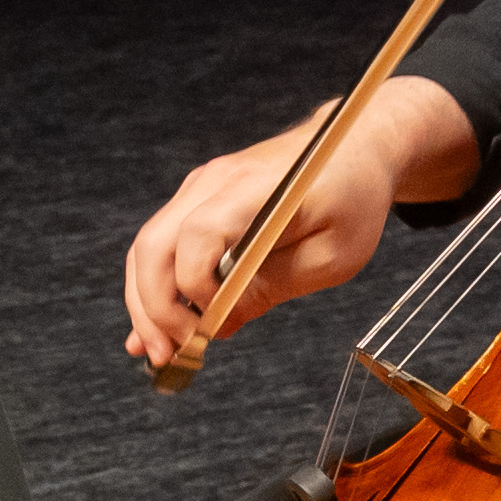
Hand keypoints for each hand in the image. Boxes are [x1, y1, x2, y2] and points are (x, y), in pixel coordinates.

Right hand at [121, 74, 469, 369]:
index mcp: (253, 189)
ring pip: (147, 247)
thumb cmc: (352, 198)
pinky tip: (153, 328)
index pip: (198, 234)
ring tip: (162, 352)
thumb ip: (274, 287)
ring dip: (146, 303)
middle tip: (171, 355)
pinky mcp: (198, 199)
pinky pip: (162, 244)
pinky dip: (153, 287)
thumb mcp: (333, 256)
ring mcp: (201, 187)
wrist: (355, 144)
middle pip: (154, 244)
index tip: (217, 323)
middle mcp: (214, 182)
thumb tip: (222, 322)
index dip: (196, 286)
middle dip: (153, 308)